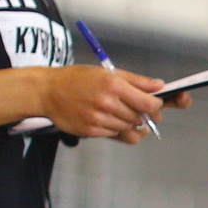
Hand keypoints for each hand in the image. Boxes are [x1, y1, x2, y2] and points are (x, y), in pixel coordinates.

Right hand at [39, 66, 166, 141]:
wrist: (47, 91)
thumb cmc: (77, 79)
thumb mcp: (107, 72)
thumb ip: (137, 81)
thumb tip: (160, 86)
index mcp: (113, 85)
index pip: (148, 104)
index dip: (156, 106)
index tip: (155, 104)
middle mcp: (106, 102)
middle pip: (140, 118)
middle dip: (143, 114)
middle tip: (135, 107)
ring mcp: (98, 119)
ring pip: (128, 128)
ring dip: (128, 121)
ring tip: (116, 110)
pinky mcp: (91, 131)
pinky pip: (114, 134)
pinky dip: (115, 127)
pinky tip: (105, 117)